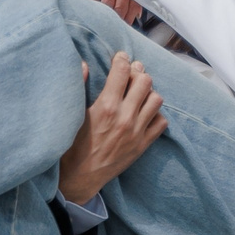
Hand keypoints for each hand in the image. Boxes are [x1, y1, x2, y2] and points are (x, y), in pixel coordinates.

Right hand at [59, 54, 165, 205]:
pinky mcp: (143, 145)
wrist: (80, 176)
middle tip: (131, 74)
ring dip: (148, 93)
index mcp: (105, 106)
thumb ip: (80, 87)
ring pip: (156, 99)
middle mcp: (124, 117)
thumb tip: (84, 63)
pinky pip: (161, 122)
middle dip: (137, 73)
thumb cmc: (72, 144)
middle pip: (145, 81)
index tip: (120, 58)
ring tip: (138, 94)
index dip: (122, 59)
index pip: (122, 71)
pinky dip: (156, 115)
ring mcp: (137, 132)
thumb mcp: (72, 114)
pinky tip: (144, 113)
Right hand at [88, 0, 140, 23]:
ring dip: (106, 12)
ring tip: (106, 19)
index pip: (134, 3)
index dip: (130, 17)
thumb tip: (137, 14)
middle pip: (120, 4)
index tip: (127, 25)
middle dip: (119, 18)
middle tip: (116, 27)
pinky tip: (96, 6)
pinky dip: (95, 0)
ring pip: (107, 0)